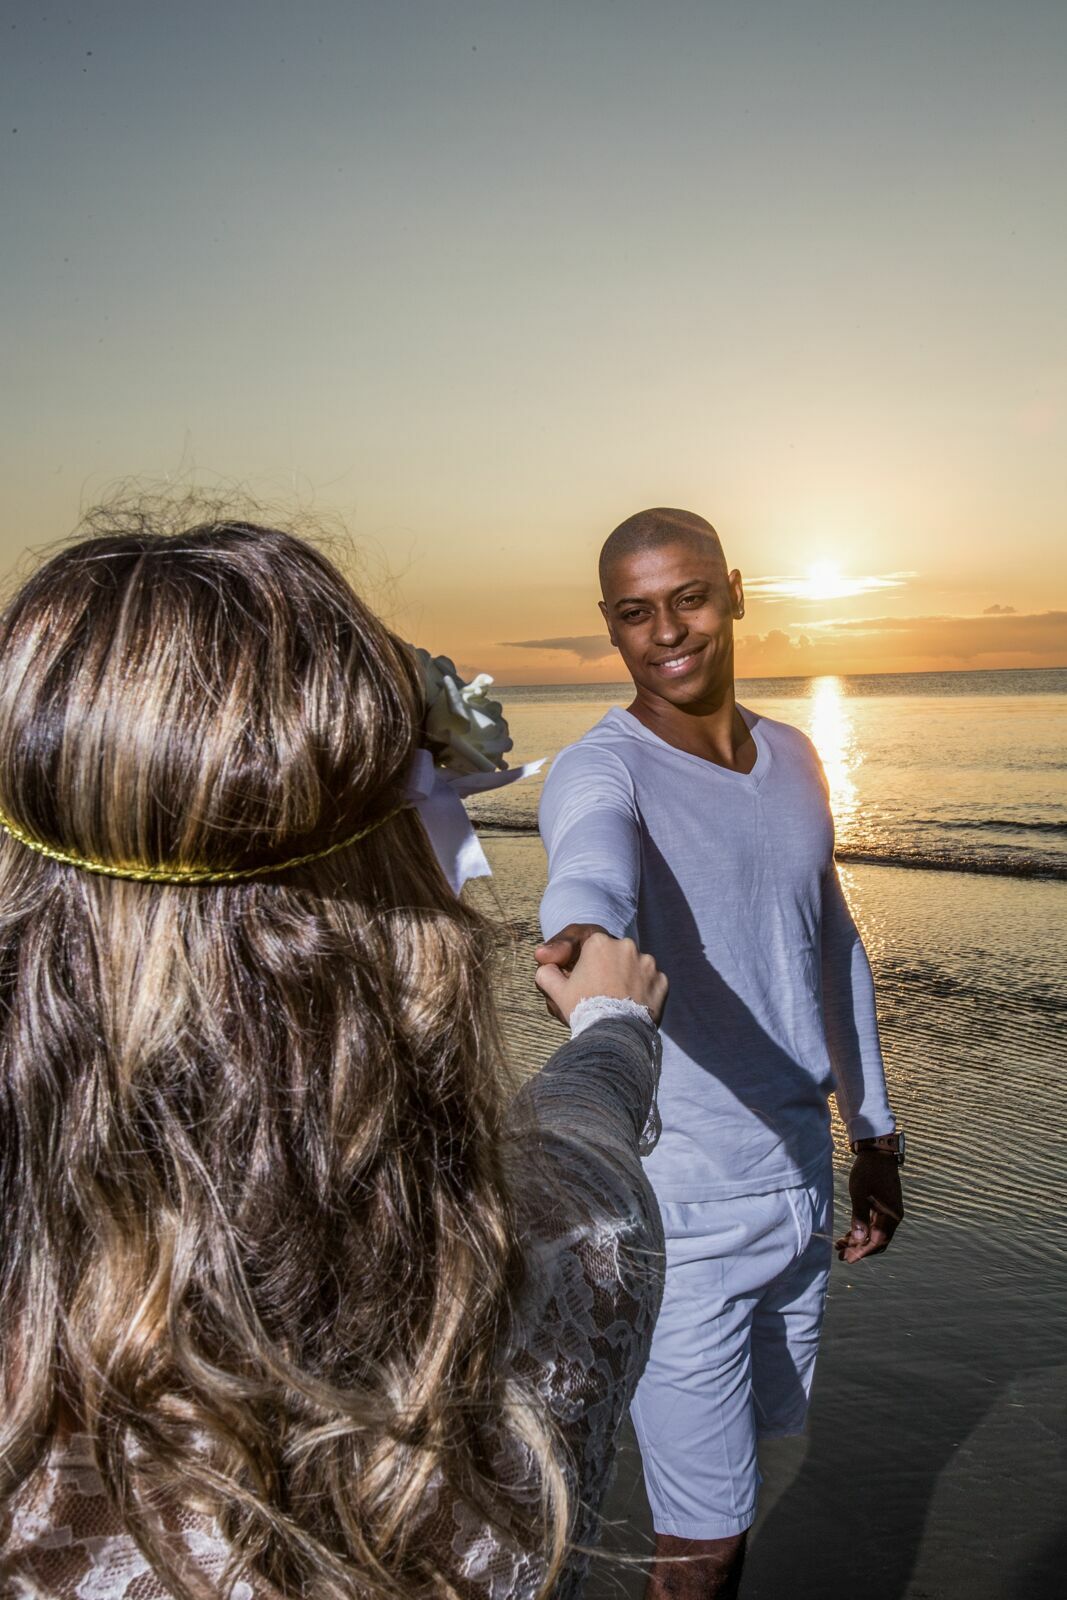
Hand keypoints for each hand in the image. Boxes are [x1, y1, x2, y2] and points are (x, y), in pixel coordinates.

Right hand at [534, 931, 667, 1027]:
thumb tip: (545, 964)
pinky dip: (645, 992)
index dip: (586, 966)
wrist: (614, 1035)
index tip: (586, 984)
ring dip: (628, 980)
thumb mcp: (556, 990)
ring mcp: (648, 963)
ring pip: (635, 968)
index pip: (591, 948)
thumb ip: (546, 972)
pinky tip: (634, 1006)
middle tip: (602, 994)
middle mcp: (626, 945)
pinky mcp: (662, 980)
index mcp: (599, 942)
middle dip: (609, 971)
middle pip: (615, 956)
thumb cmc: (584, 1008)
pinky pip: (652, 982)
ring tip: (618, 1002)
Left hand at [835, 1152, 903, 1262]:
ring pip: (874, 1234)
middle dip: (860, 1250)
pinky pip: (873, 1226)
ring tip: (840, 1247)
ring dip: (858, 1241)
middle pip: (877, 1241)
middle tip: (842, 1256)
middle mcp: (893, 1217)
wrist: (877, 1153)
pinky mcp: (883, 1208)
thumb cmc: (868, 1171)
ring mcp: (888, 1213)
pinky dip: (861, 1231)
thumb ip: (860, 1216)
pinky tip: (847, 1236)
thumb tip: (859, 1240)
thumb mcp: (860, 1193)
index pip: (878, 1240)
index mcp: (891, 1215)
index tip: (848, 1258)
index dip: (863, 1251)